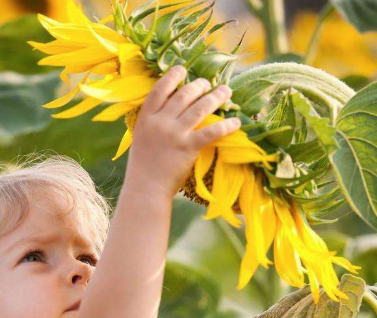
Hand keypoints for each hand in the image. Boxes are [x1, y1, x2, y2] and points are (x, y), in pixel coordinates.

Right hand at [125, 66, 240, 199]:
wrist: (145, 189)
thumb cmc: (143, 167)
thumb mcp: (141, 139)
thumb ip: (152, 124)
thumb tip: (169, 111)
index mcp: (146, 119)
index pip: (160, 90)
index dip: (172, 76)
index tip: (183, 69)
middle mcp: (160, 122)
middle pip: (183, 95)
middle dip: (199, 85)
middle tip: (208, 84)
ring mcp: (174, 134)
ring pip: (199, 108)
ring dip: (216, 97)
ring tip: (225, 91)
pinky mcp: (188, 147)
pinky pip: (211, 132)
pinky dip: (225, 126)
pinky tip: (235, 123)